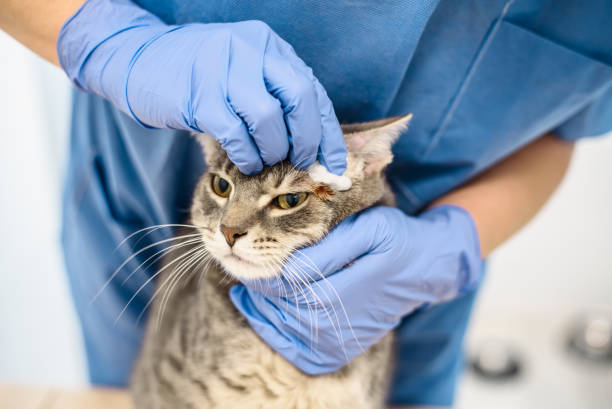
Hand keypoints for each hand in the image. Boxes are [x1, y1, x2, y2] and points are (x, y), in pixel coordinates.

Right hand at [57, 0, 346, 174]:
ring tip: (264, 162)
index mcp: (269, 47)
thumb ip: (277, 103)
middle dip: (306, 141)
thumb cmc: (200, 79)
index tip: (337, 166)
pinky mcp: (199, 94)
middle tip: (302, 165)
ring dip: (272, 151)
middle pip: (299, 99)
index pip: (312, 91)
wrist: (140, 60)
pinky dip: (246, 154)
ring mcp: (224, 69)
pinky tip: (243, 161)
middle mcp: (251, 50)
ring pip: (268, 119)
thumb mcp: (244, 77)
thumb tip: (314, 152)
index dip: (328, 134)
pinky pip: (235, 133)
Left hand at [229, 205, 482, 373]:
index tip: (243, 252)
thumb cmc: (395, 239)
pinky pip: (299, 351)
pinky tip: (259, 316)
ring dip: (258, 310)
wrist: (426, 269)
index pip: (289, 280)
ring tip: (243, 289)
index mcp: (346, 283)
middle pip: (282, 305)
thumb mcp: (369, 229)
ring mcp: (342, 338)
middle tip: (234, 264)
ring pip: (286, 328)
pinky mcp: (343, 349)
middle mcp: (342, 318)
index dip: (262, 268)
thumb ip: (329, 247)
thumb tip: (290, 265)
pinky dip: (274, 334)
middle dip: (256, 286)